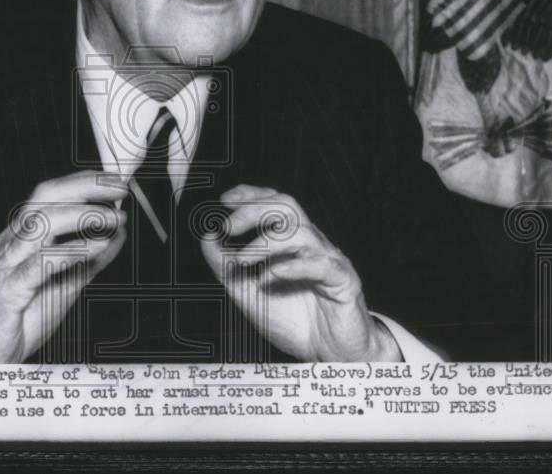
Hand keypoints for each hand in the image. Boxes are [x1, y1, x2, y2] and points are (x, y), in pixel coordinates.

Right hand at [0, 171, 127, 361]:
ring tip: (114, 219)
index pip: (51, 195)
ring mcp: (7, 264)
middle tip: (119, 190)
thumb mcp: (65, 282)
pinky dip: (70, 252)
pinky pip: (38, 265)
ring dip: (82, 216)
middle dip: (84, 188)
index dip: (84, 182)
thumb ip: (90, 259)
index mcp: (22, 237)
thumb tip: (118, 235)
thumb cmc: (18, 316)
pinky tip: (95, 247)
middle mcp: (12, 243)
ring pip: (39, 224)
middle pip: (44, 198)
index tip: (116, 181)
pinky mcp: (7, 291)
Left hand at [200, 184, 401, 361]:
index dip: (251, 195)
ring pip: (302, 232)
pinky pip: (321, 265)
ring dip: (267, 242)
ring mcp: (329, 261)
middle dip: (254, 211)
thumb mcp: (248, 292)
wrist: (330, 356)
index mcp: (291, 242)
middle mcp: (311, 245)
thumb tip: (207, 237)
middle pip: (287, 207)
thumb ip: (225, 266)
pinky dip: (292, 268)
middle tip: (228, 227)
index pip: (274, 204)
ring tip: (242, 260)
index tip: (224, 200)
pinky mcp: (344, 282)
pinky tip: (269, 276)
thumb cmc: (294, 322)